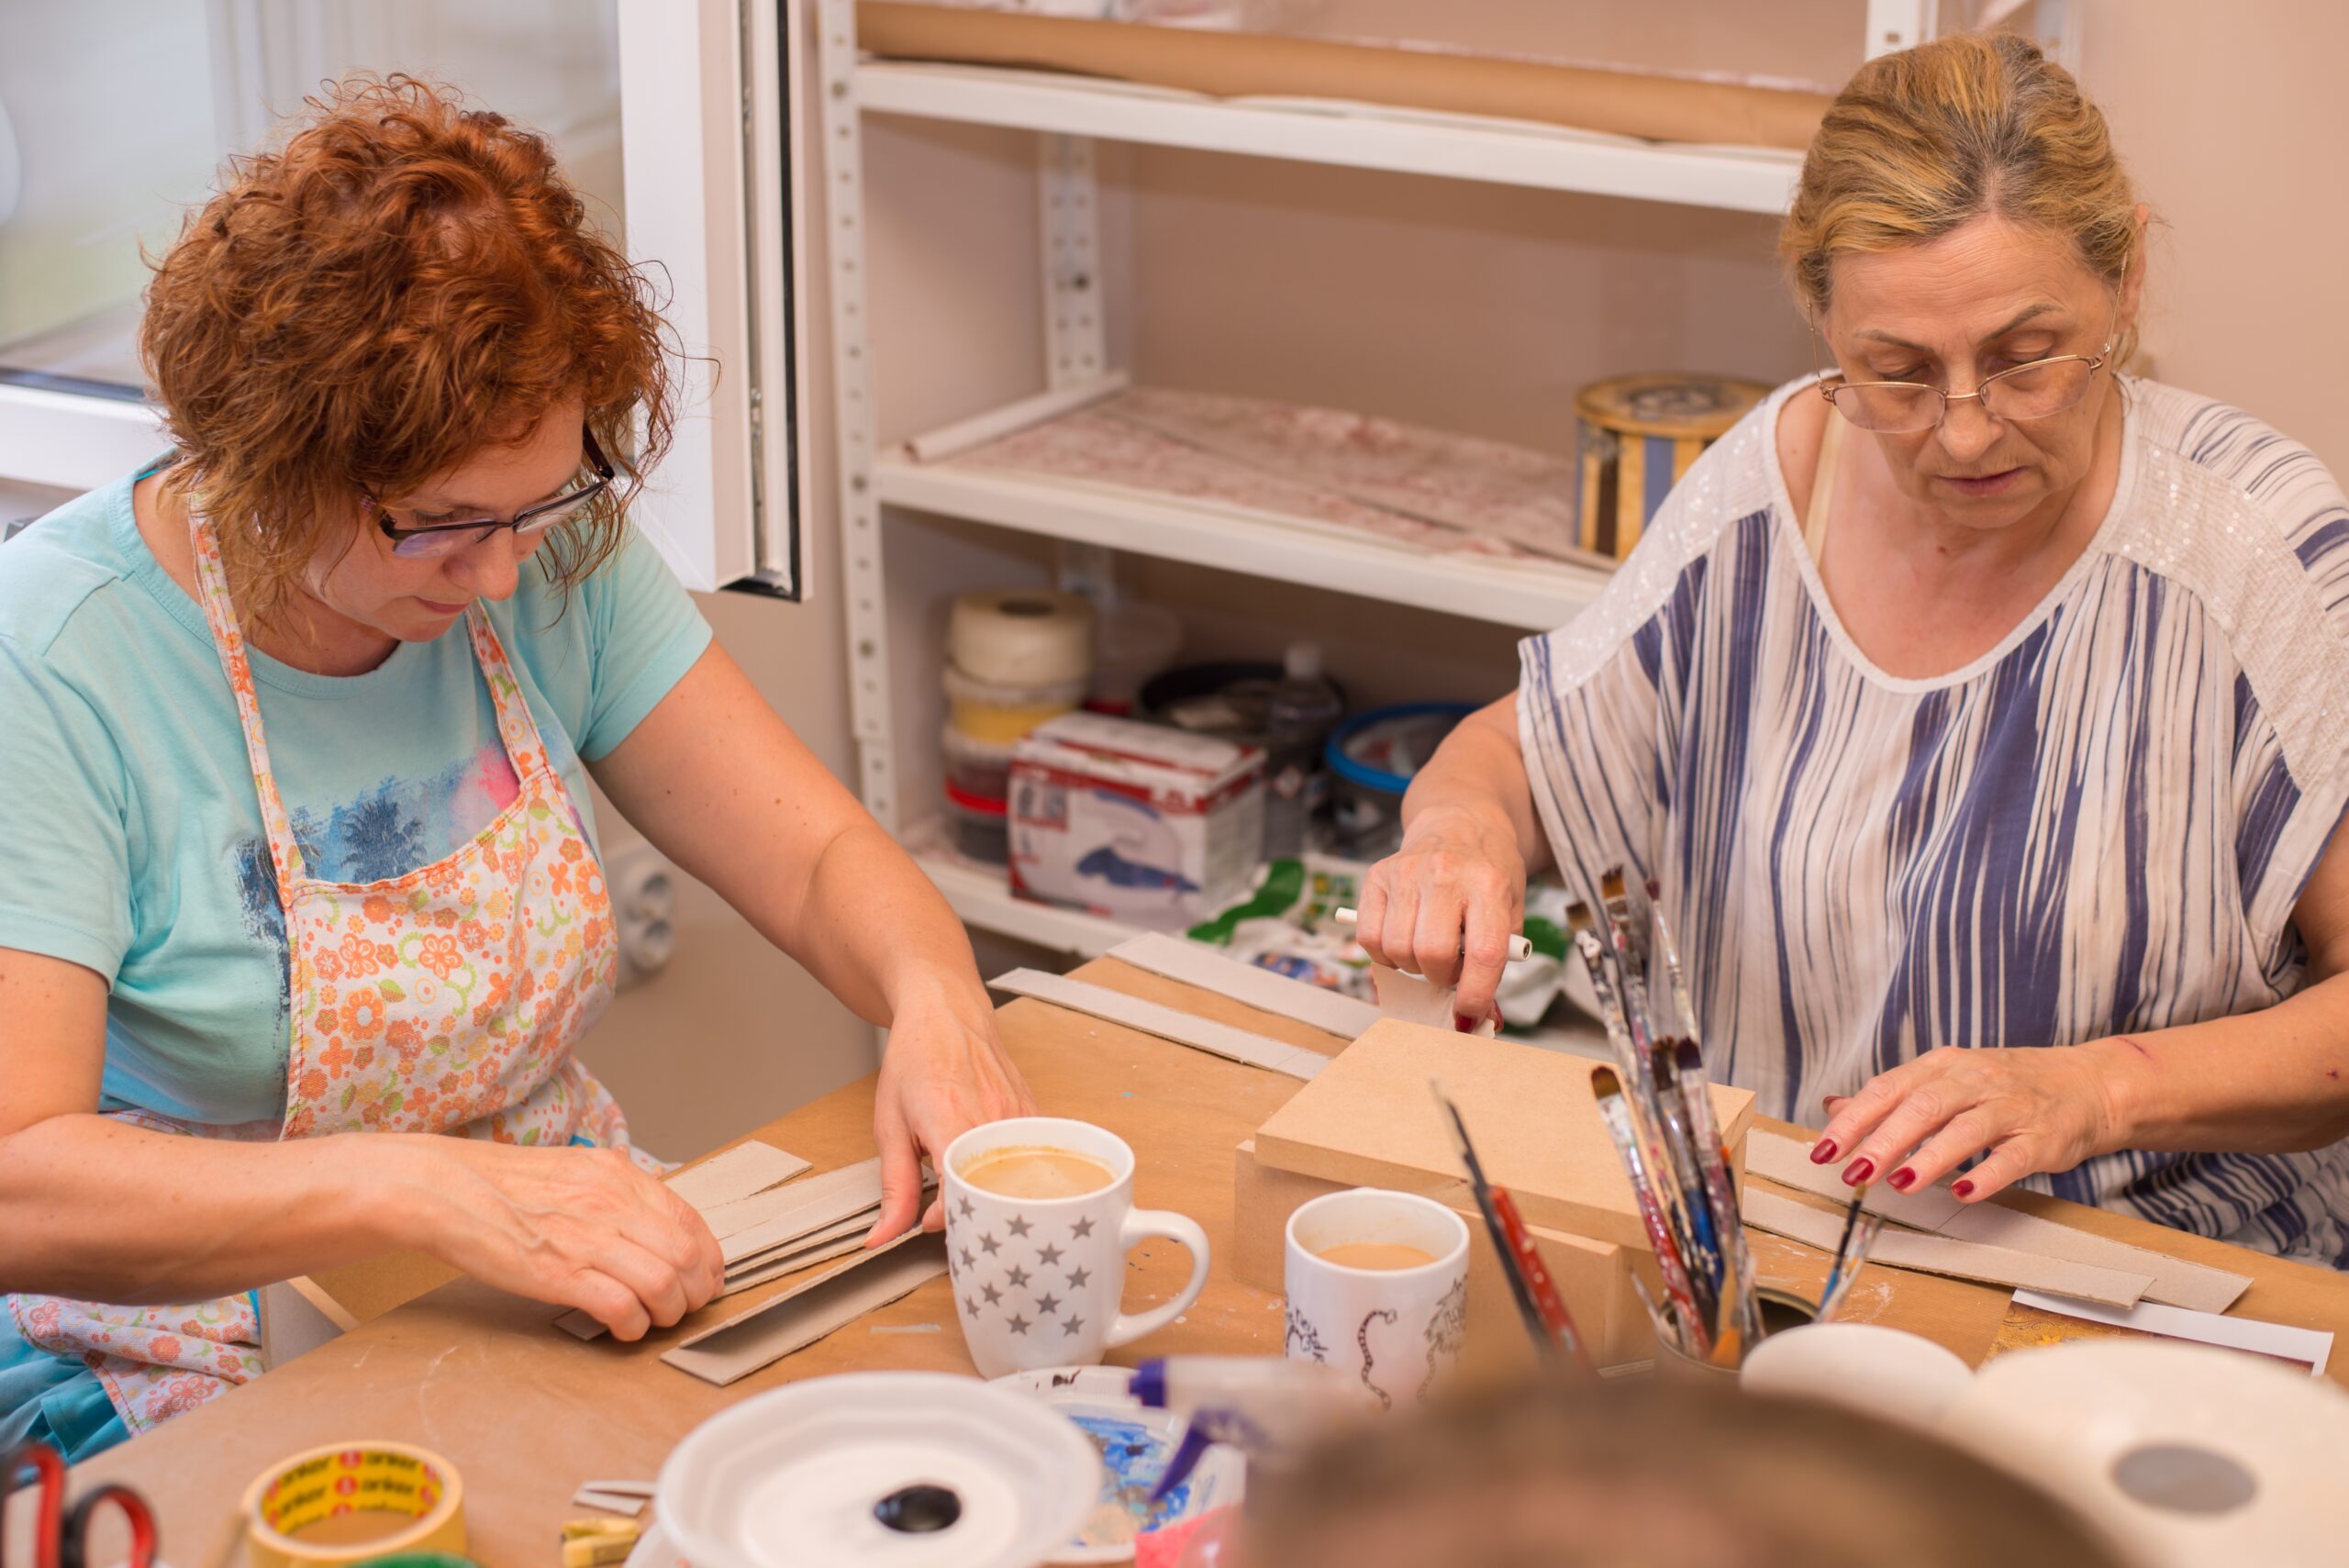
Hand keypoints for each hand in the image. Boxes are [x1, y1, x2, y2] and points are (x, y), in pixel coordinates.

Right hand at [388, 1136, 724, 1339]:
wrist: (446, 1189)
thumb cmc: (503, 1185)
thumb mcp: (573, 1171)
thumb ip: (614, 1193)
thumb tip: (651, 1224)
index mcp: (617, 1176)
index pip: (690, 1220)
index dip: (709, 1258)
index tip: (706, 1278)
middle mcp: (611, 1203)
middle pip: (687, 1256)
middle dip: (695, 1291)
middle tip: (684, 1308)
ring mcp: (587, 1238)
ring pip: (664, 1283)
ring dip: (669, 1312)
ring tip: (654, 1320)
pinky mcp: (560, 1273)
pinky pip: (621, 1306)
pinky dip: (633, 1325)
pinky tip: (624, 1328)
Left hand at [867, 985, 1035, 1244]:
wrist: (947, 1011)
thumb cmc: (916, 1059)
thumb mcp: (890, 1124)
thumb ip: (894, 1185)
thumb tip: (884, 1235)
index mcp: (949, 1119)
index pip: (960, 1193)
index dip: (945, 1218)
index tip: (929, 1219)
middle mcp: (991, 1118)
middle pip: (995, 1193)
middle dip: (972, 1213)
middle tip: (951, 1211)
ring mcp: (1019, 1116)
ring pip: (1018, 1180)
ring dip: (993, 1194)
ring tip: (971, 1190)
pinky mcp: (1034, 1115)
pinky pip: (1031, 1161)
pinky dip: (1012, 1174)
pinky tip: (994, 1169)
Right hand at [1354, 803, 1525, 1026]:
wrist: (1460, 823)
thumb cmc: (1487, 873)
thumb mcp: (1509, 910)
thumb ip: (1498, 962)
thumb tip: (1481, 1019)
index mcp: (1488, 884)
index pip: (1484, 952)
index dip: (1476, 993)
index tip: (1469, 1012)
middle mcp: (1445, 873)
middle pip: (1432, 954)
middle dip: (1440, 977)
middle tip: (1449, 969)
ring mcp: (1406, 872)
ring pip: (1396, 949)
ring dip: (1412, 966)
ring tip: (1427, 949)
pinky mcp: (1377, 875)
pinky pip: (1368, 937)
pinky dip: (1384, 953)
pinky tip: (1402, 939)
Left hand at [1810, 1042, 2135, 1202]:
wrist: (2086, 1085)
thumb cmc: (2004, 1086)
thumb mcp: (1945, 1080)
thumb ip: (1892, 1097)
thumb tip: (1835, 1107)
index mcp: (1942, 1066)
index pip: (1888, 1089)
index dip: (1854, 1120)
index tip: (1823, 1150)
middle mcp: (1973, 1081)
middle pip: (1922, 1106)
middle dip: (1884, 1139)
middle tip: (1854, 1170)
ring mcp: (2009, 1108)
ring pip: (1964, 1129)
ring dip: (1930, 1157)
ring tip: (1900, 1183)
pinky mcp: (2041, 1137)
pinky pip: (2012, 1157)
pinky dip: (1986, 1175)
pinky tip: (1963, 1193)